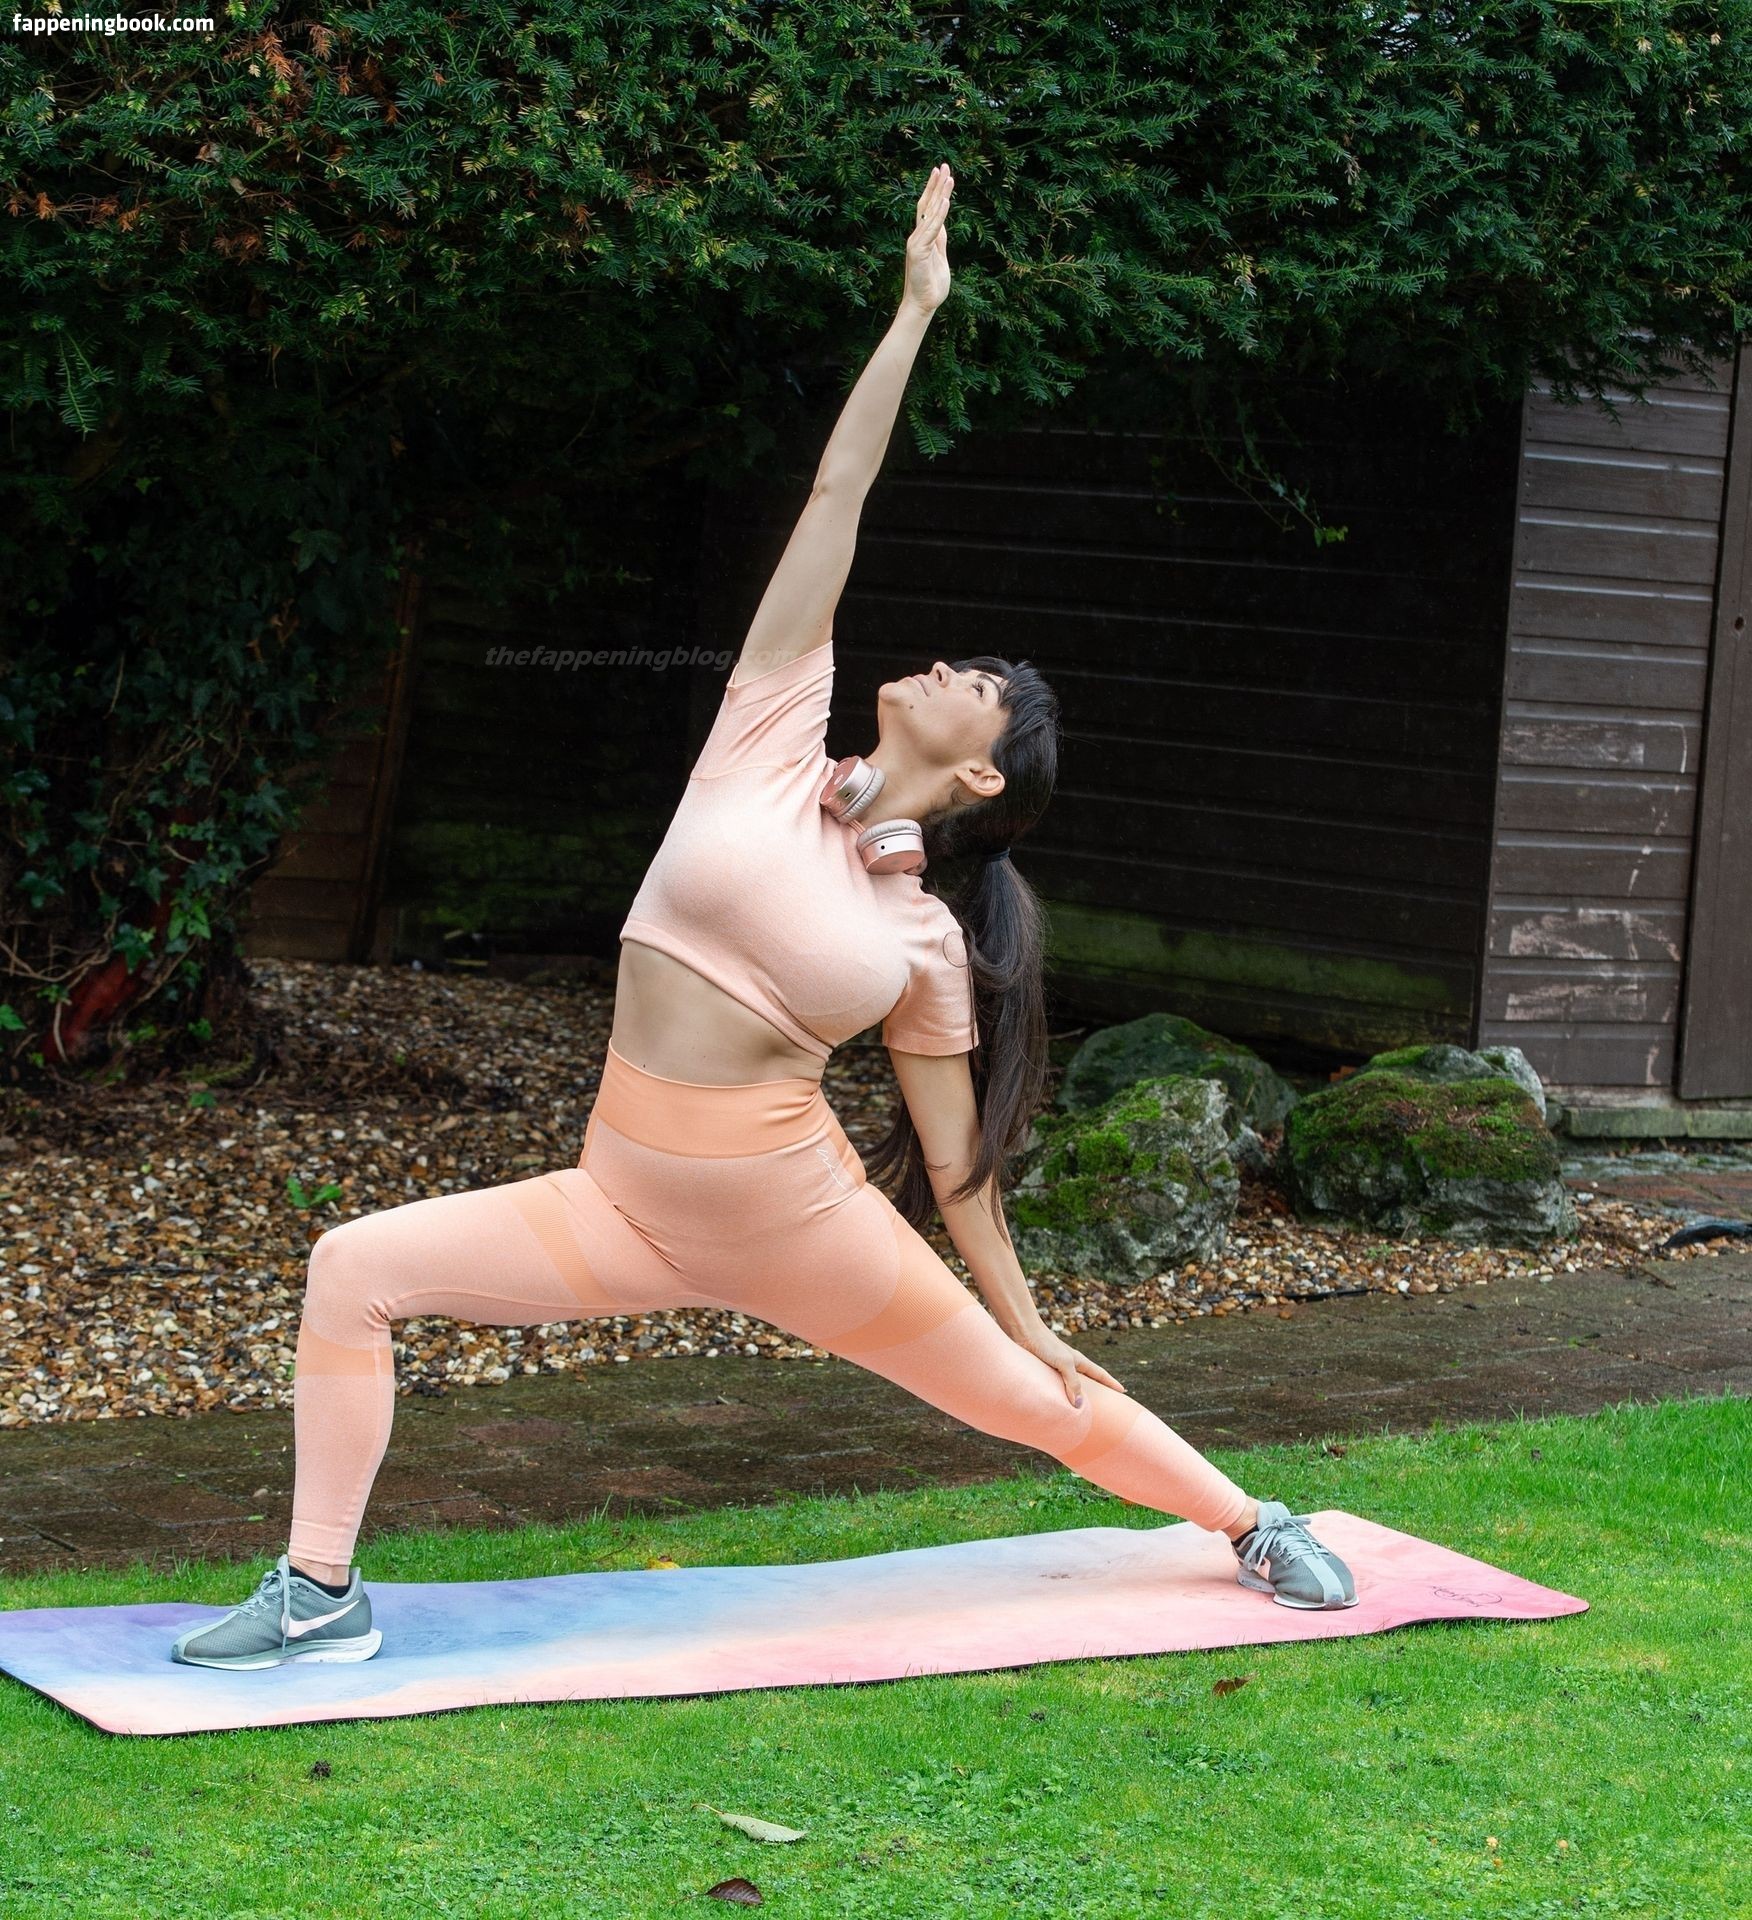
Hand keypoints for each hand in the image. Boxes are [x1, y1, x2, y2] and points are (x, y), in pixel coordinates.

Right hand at [902, 163, 953, 314]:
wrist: (922, 304)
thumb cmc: (931, 284)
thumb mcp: (939, 256)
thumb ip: (940, 239)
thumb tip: (943, 224)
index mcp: (924, 237)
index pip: (928, 208)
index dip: (935, 190)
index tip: (942, 173)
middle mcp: (918, 236)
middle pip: (927, 204)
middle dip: (936, 185)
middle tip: (944, 165)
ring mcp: (917, 243)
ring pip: (930, 213)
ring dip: (940, 194)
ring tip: (948, 176)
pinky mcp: (919, 251)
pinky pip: (932, 230)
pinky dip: (939, 215)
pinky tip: (946, 201)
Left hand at [1009, 1318, 1130, 1409]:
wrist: (1023, 1331)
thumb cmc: (1045, 1344)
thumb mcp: (1064, 1363)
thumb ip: (1073, 1383)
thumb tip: (1079, 1405)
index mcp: (1078, 1361)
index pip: (1100, 1374)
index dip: (1111, 1383)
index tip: (1123, 1391)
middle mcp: (1069, 1364)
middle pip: (1087, 1380)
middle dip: (1097, 1390)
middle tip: (1107, 1402)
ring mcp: (1056, 1367)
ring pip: (1070, 1384)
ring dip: (1076, 1394)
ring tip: (1082, 1406)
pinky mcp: (1043, 1370)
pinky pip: (1056, 1385)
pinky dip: (1059, 1394)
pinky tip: (1055, 1401)